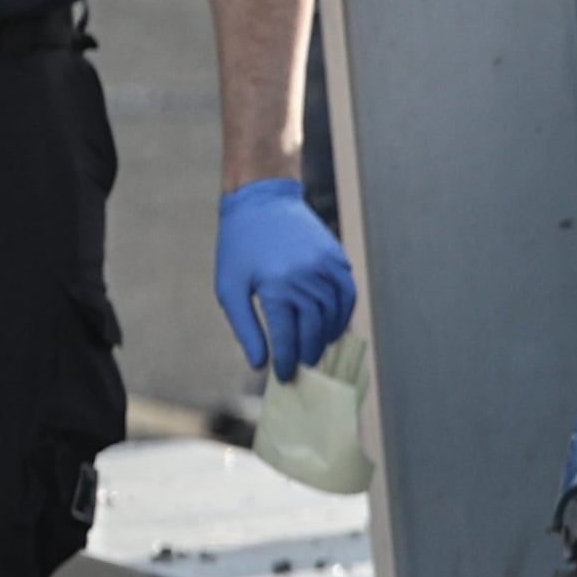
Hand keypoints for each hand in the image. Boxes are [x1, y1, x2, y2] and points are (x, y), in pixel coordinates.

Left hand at [216, 179, 357, 382]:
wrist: (263, 201)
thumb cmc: (239, 247)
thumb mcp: (230, 288)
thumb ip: (246, 327)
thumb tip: (259, 362)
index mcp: (276, 286)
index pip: (286, 335)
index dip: (285, 359)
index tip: (283, 375)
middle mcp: (305, 278)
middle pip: (313, 329)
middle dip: (307, 352)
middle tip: (302, 367)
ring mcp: (326, 267)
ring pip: (334, 314)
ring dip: (327, 337)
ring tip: (316, 350)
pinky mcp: (338, 258)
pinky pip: (347, 294)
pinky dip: (343, 314)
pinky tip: (332, 326)